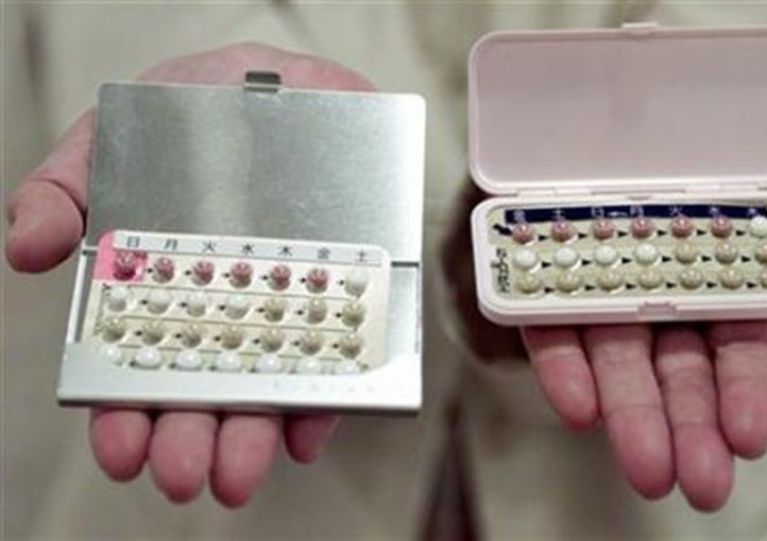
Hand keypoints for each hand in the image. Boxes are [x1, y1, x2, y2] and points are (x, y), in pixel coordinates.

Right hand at [5, 43, 372, 506]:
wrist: (280, 84)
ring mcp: (284, 309)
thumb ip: (62, 192)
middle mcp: (221, 314)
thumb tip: (22, 250)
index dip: (124, 413)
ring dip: (252, 435)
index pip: (135, 369)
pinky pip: (339, 360)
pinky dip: (325, 399)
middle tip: (183, 472)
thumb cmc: (189, 114)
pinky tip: (307, 430)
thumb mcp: (109, 141)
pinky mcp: (342, 299)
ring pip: (268, 386)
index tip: (121, 448)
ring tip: (237, 471)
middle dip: (190, 438)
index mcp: (158, 294)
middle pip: (202, 390)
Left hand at [522, 129, 766, 510]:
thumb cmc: (674, 136)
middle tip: (699, 479)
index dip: (746, 392)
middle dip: (690, 425)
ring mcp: (597, 294)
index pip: (737, 347)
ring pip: (618, 363)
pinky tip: (579, 405)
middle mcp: (658, 295)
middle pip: (678, 370)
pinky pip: (550, 331)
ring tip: (648, 467)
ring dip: (633, 415)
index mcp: (713, 277)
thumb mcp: (762, 145)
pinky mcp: (540, 286)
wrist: (577, 118)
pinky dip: (564, 368)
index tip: (750, 435)